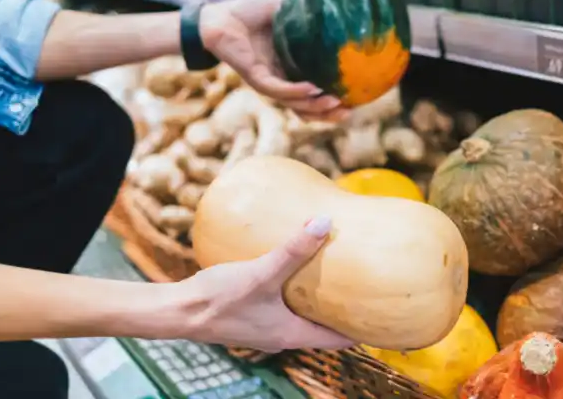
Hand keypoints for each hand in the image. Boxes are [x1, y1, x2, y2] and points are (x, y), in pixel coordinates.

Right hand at [172, 217, 353, 352]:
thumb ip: (293, 250)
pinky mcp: (249, 316)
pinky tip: (291, 267)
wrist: (177, 310)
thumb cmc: (219, 298)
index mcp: (292, 335)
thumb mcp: (261, 272)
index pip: (340, 340)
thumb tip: (325, 222)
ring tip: (334, 275)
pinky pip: (281, 306)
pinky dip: (294, 293)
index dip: (364, 330)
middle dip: (343, 310)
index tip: (385, 316)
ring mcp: (264, 328)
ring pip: (301, 316)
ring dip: (317, 300)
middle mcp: (281, 337)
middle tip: (366, 287)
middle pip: (323, 328)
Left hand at [200, 0, 347, 120]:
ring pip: (294, 104)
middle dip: (327, 114)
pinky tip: (312, 89)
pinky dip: (295, 91)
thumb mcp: (284, 12)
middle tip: (350, 112)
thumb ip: (306, 12)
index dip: (332, 99)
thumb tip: (333, 2)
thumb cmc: (248, 14)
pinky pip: (277, 89)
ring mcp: (267, 81)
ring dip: (315, 106)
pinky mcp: (254, 77)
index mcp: (288, 69)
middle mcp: (280, 80)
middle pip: (306, 107)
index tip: (355, 100)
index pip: (313, 92)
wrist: (218, 17)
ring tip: (336, 103)